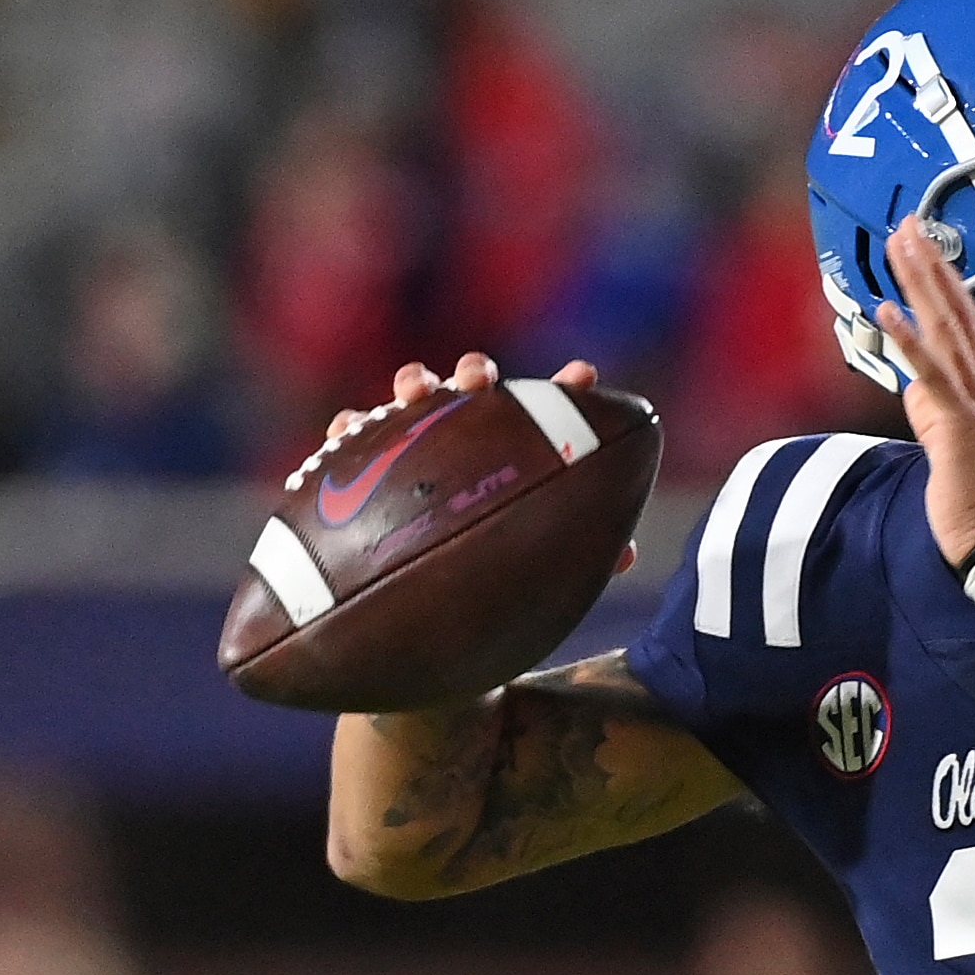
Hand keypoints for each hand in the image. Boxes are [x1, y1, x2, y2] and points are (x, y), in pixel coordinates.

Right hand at [323, 354, 631, 575]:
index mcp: (510, 449)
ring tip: (414, 390)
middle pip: (472, 388)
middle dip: (476, 373)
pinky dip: (349, 426)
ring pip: (412, 397)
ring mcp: (413, 441)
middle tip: (479, 380)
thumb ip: (573, 552)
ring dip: (414, 383)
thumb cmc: (484, 570)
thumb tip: (626, 556)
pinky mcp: (360, 462)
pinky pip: (351, 436)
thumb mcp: (532, 563)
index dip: (564, 391)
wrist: (413, 602)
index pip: (542, 412)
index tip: (582, 376)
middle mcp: (463, 434)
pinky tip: (347, 428)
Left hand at [880, 215, 974, 565]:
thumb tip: (912, 384)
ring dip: (921, 284)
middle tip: (909, 224)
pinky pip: (932, 373)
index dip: (942, 280)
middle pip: (956, 310)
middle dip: (930, 264)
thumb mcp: (947, 439)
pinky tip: (889, 310)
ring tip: (902, 245)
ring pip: (945, 329)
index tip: (921, 246)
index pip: (963, 320)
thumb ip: (932, 407)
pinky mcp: (958, 421)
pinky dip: (910, 340)